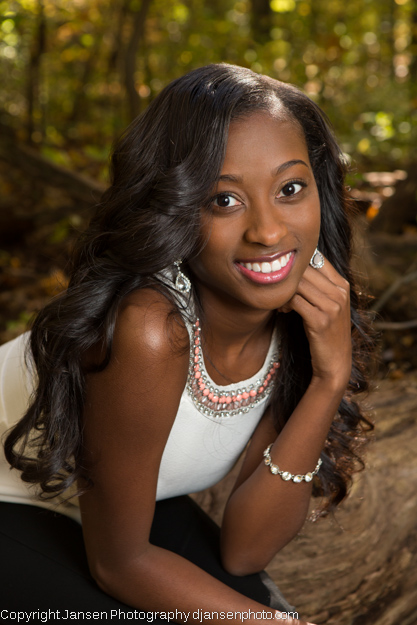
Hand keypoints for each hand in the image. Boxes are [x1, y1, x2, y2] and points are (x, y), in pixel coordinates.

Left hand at [278, 256, 350, 390]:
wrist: (335, 362)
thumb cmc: (325, 331)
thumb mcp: (327, 304)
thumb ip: (318, 285)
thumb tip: (294, 263)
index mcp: (342, 284)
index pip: (317, 258)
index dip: (297, 264)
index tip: (286, 276)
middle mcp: (340, 292)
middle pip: (305, 270)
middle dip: (288, 279)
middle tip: (279, 291)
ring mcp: (332, 306)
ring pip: (298, 284)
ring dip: (284, 292)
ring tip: (282, 303)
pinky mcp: (321, 320)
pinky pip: (294, 301)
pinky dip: (284, 303)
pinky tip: (283, 311)